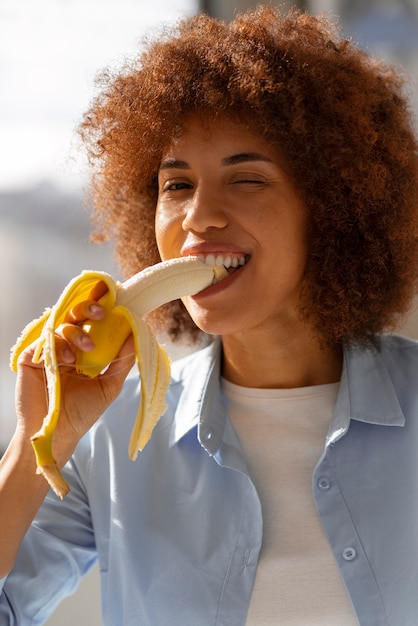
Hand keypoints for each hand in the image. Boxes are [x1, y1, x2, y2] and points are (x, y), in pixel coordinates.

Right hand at [14, 286, 134, 465]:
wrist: (58, 434)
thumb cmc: (83, 412)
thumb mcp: (109, 385)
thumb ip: (122, 360)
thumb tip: (137, 333)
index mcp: (84, 350)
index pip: (93, 322)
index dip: (100, 304)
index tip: (113, 292)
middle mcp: (67, 346)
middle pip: (75, 315)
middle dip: (89, 308)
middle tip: (101, 312)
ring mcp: (49, 351)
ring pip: (61, 324)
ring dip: (77, 332)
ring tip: (86, 350)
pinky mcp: (32, 357)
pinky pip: (46, 340)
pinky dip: (60, 346)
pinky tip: (68, 360)